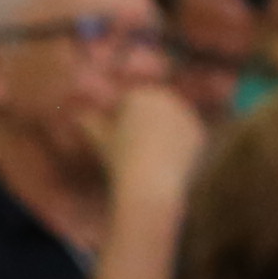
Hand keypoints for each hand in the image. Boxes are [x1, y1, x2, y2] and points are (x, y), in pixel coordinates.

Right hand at [97, 76, 207, 200]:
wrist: (150, 184)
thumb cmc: (120, 162)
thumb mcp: (100, 142)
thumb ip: (90, 125)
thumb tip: (79, 117)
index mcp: (140, 94)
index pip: (130, 104)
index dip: (122, 125)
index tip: (121, 143)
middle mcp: (166, 98)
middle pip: (152, 111)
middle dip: (145, 128)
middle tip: (137, 151)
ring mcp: (185, 113)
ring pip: (170, 124)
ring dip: (163, 136)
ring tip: (151, 158)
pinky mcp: (199, 131)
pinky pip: (185, 139)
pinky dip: (178, 149)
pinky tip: (169, 163)